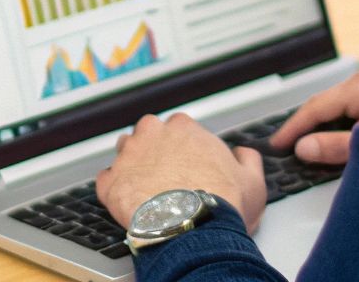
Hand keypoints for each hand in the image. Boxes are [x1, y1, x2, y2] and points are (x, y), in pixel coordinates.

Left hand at [96, 112, 267, 232]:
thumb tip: (243, 154)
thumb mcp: (252, 180)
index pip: (177, 128)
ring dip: (133, 168)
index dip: (182, 148)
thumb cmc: (220, 205)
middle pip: (147, 135)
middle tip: (166, 177)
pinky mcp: (110, 183)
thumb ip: (247, 159)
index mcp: (183, 128)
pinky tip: (129, 202)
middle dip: (154, 152)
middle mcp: (151, 134)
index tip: (186, 164)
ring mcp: (128, 156)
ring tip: (146, 191)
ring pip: (125, 154)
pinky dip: (115, 190)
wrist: (192, 230)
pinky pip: (106, 181)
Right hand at [268, 69, 358, 163]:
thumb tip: (302, 148)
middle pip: (325, 103)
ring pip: (341, 105)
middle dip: (305, 124)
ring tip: (311, 144)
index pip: (314, 107)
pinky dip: (343, 121)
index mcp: (356, 88)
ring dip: (325, 123)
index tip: (276, 145)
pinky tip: (342, 134)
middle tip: (287, 146)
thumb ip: (336, 146)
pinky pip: (355, 106)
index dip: (293, 128)